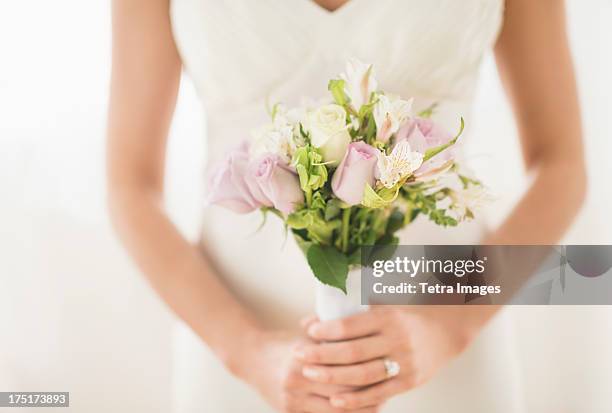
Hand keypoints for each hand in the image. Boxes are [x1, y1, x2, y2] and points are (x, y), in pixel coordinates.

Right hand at [236, 330, 376, 412]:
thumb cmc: (286, 343)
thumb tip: (366, 329)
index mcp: (302, 356)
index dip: (367, 370)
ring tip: (379, 402)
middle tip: (388, 387)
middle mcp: (296, 380)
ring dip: (359, 409)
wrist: (252, 358)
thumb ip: (332, 334)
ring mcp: (292, 400)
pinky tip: (357, 412)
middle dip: (368, 391)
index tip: (385, 366)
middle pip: (341, 391)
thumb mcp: (307, 335)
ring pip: (335, 410)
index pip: (342, 367)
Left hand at [296, 306, 492, 409]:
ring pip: (363, 374)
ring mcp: (404, 362)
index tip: (308, 330)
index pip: (351, 325)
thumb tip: (312, 318)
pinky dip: (357, 400)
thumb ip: (353, 310)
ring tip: (310, 374)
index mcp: (388, 317)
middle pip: (353, 351)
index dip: (327, 329)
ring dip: (333, 376)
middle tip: (298, 354)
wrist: (448, 329)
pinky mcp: (409, 381)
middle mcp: (396, 339)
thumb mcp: (385, 304)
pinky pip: (379, 393)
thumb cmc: (408, 313)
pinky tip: (336, 401)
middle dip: (322, 354)